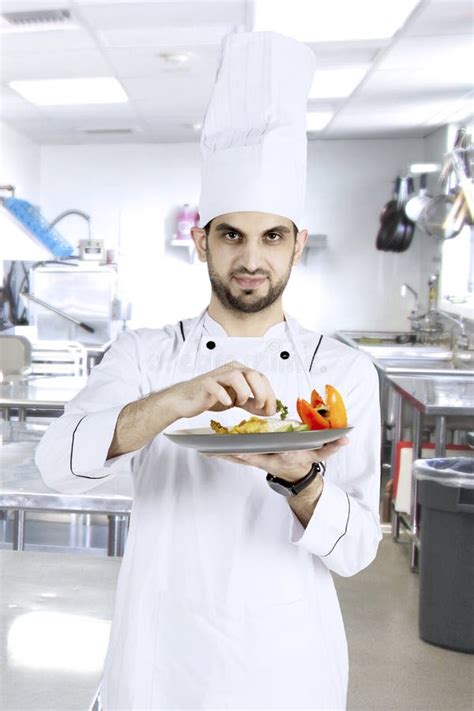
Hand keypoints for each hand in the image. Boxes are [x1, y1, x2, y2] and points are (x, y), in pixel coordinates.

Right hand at [168, 361, 276, 420]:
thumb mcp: (237, 400)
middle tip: (259, 407)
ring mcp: (217, 375)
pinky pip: (216, 386)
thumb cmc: (211, 396)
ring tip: (239, 403)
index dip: (270, 394)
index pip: (262, 378)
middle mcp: (231, 370)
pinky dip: (224, 395)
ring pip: (236, 376)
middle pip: (253, 374)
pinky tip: (227, 403)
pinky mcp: (205, 383)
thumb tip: (269, 410)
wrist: (187, 399)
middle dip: (260, 393)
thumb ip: (252, 403)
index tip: (271, 410)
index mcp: (241, 372)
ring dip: (243, 392)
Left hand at [209, 436, 348, 481]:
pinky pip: (232, 456)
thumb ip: (331, 446)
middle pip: (240, 456)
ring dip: (218, 453)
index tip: (235, 447)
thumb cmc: (303, 462)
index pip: (260, 455)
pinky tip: (207, 450)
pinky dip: (220, 453)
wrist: (297, 476)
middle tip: (207, 448)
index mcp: (275, 457)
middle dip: (224, 453)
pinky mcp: (249, 458)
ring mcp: (254, 460)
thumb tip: (345, 438)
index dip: (247, 452)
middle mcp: (262, 459)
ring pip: (232, 457)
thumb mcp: (318, 455)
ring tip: (201, 448)